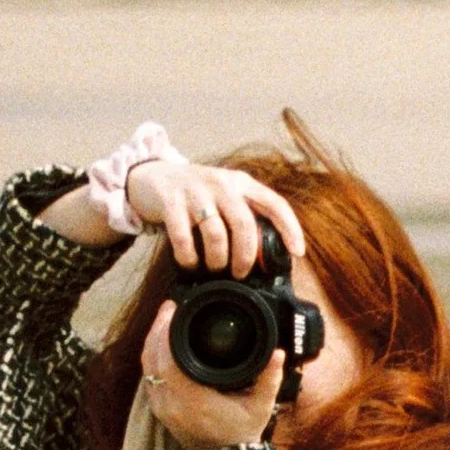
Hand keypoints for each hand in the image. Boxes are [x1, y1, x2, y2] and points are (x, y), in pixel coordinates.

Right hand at [124, 154, 304, 276]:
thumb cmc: (195, 194)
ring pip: (215, 233)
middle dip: (245, 256)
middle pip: (244, 224)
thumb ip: (242, 216)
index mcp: (241, 183)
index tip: (297, 252)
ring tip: (213, 268)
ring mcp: (195, 191)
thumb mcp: (224, 196)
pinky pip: (184, 237)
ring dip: (217, 259)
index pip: (274, 203)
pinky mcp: (171, 202)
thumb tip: (264, 257)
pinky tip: (189, 263)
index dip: (290, 229)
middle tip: (240, 273)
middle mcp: (222, 183)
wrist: (151, 176)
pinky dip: (188, 257)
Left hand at [141, 300, 283, 449]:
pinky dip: (153, 356)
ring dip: (153, 340)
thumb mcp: (260, 408)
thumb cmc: (240, 436)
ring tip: (166, 319)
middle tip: (170, 307)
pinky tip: (162, 342)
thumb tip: (278, 353)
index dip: (165, 331)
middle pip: (151, 358)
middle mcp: (170, 404)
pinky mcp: (159, 409)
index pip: (167, 359)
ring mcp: (161, 408)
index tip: (174, 309)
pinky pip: (149, 376)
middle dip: (157, 328)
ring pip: (146, 366)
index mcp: (191, 400)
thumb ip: (270, 379)